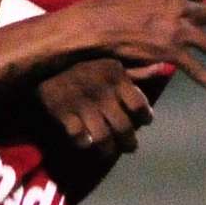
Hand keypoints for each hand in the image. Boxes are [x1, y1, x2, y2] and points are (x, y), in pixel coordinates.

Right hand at [37, 58, 153, 153]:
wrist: (41, 53)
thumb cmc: (82, 55)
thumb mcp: (111, 55)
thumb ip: (136, 67)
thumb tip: (164, 68)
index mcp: (116, 75)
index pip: (139, 105)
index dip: (146, 117)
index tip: (146, 121)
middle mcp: (102, 92)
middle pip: (124, 128)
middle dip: (130, 142)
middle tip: (131, 146)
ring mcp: (81, 104)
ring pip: (103, 138)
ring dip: (109, 149)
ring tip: (110, 151)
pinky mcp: (62, 112)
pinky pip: (78, 137)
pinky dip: (83, 143)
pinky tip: (86, 142)